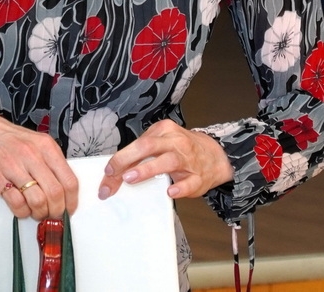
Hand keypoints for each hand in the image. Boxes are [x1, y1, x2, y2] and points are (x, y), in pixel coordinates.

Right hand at [0, 107, 79, 219]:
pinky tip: (22, 208)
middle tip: (52, 214)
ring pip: (38, 201)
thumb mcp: (35, 143)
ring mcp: (13, 167)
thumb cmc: (7, 139)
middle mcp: (31, 155)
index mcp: (45, 146)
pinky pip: (17, 204)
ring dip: (40, 213)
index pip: (69, 180)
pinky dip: (22, 212)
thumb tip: (63, 190)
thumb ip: (50, 163)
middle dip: (56, 211)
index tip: (69, 209)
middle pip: (55, 193)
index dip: (71, 201)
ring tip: (36, 212)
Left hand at [98, 119, 230, 200]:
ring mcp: (188, 159)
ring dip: (146, 170)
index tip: (107, 172)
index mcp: (163, 131)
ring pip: (167, 161)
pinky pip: (189, 182)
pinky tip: (169, 191)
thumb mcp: (162, 143)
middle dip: (126, 160)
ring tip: (130, 178)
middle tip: (112, 174)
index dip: (119, 158)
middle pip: (148, 146)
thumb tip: (115, 171)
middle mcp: (175, 142)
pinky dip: (179, 187)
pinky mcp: (198, 177)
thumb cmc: (182, 150)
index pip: (137, 143)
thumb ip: (142, 153)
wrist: (216, 156)